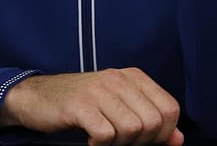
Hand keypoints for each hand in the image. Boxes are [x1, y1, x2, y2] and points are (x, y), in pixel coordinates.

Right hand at [0, 68, 183, 145]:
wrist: (38, 96)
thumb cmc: (82, 103)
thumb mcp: (120, 105)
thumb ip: (150, 118)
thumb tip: (178, 140)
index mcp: (133, 77)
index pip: (170, 108)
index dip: (164, 133)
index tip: (145, 141)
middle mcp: (118, 79)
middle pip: (153, 122)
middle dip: (141, 142)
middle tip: (121, 142)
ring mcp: (99, 90)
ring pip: (132, 129)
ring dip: (120, 144)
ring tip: (105, 139)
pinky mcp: (80, 105)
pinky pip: (105, 135)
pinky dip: (100, 145)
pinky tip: (90, 140)